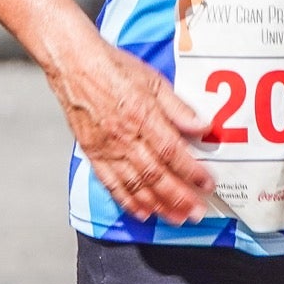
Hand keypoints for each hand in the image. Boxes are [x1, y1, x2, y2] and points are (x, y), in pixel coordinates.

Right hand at [48, 36, 214, 224]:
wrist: (75, 65)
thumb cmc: (113, 67)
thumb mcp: (153, 80)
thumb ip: (178, 107)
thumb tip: (203, 125)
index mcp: (142, 116)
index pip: (172, 151)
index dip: (192, 171)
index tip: (208, 184)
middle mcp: (125, 136)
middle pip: (156, 175)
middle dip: (179, 197)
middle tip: (197, 213)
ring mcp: (108, 148)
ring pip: (135, 185)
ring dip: (158, 205)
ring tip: (176, 218)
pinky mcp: (94, 153)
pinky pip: (111, 183)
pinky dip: (128, 201)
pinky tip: (142, 212)